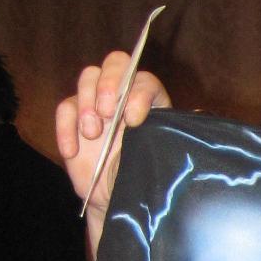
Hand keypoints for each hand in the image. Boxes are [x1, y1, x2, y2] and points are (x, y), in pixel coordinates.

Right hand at [56, 51, 170, 243]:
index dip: (138, 94)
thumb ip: (161, 134)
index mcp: (150, 101)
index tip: (133, 121)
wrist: (114, 198)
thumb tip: (195, 116)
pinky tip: (72, 151)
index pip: (145, 81)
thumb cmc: (141, 176)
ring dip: (87, 103)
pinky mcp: (75, 117)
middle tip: (107, 113)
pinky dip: (65, 127)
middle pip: (116, 63)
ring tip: (93, 134)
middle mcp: (124, 95)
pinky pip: (65, 107)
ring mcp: (98, 102)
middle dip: (109, 84)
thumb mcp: (156, 156)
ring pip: (88, 77)